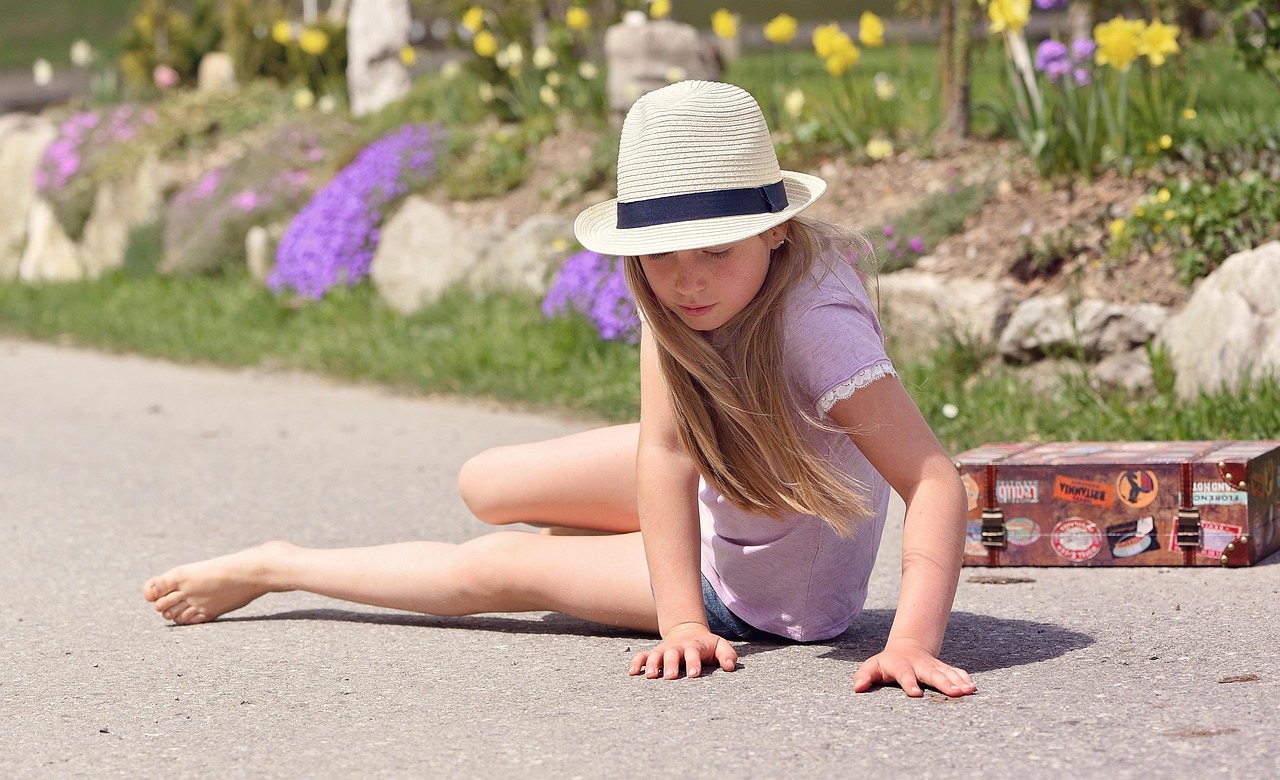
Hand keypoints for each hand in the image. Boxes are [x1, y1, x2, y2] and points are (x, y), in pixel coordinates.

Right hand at [628, 622, 737, 679]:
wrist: (688, 631)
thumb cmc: (706, 645)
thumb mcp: (720, 645)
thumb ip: (727, 655)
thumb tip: (730, 667)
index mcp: (693, 646)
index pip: (693, 654)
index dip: (693, 663)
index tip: (694, 675)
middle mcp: (677, 647)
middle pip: (672, 654)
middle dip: (670, 665)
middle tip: (670, 677)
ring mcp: (664, 650)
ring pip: (655, 655)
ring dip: (652, 665)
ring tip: (650, 676)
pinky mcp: (654, 653)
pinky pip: (642, 656)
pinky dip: (636, 663)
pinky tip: (632, 673)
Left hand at [852, 638, 975, 697]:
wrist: (908, 646)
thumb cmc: (887, 662)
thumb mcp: (872, 666)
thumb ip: (864, 676)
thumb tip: (857, 688)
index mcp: (901, 666)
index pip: (905, 675)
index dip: (909, 683)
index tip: (915, 694)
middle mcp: (920, 665)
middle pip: (932, 674)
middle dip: (944, 682)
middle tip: (954, 693)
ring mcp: (934, 666)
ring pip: (947, 673)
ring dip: (958, 681)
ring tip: (968, 691)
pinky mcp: (944, 668)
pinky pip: (956, 672)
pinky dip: (964, 678)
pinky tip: (972, 687)